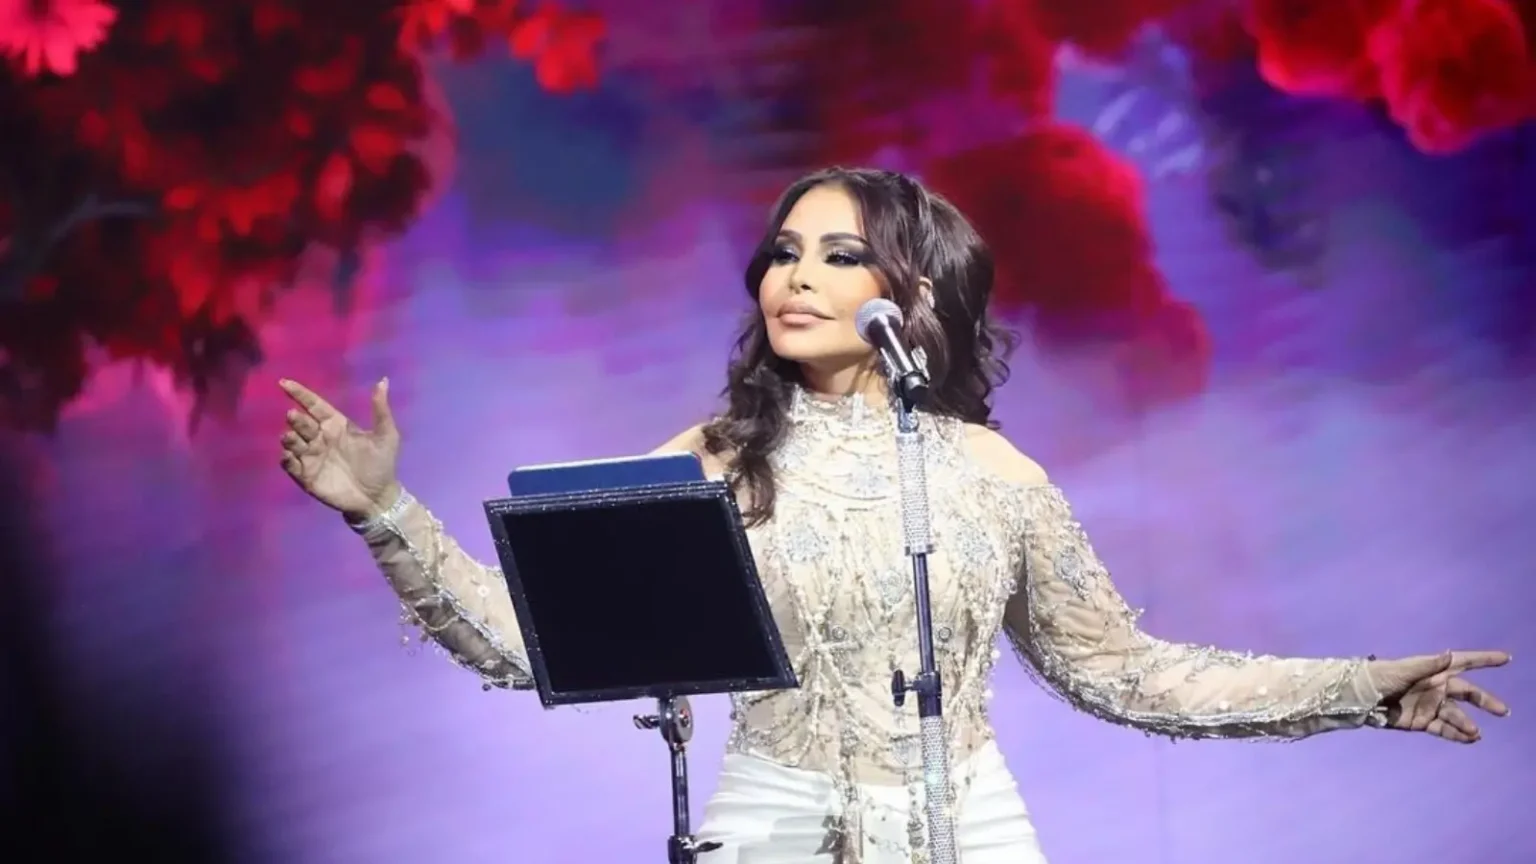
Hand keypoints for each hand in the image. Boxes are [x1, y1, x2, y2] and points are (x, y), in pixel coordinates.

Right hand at [278, 377, 401, 520]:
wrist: (377, 497)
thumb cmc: (381, 464)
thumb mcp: (386, 436)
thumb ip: (381, 410)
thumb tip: (383, 381)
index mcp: (337, 425)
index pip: (315, 406)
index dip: (300, 394)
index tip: (285, 383)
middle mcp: (321, 438)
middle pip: (302, 423)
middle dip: (296, 418)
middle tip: (293, 416)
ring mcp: (312, 456)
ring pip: (292, 442)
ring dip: (289, 438)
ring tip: (291, 437)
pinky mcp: (306, 476)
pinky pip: (290, 465)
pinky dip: (286, 459)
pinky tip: (289, 456)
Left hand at [1368, 651, 1510, 742]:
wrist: (1361, 697)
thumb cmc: (1381, 676)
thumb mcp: (1404, 669)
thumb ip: (1428, 665)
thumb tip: (1450, 655)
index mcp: (1434, 670)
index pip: (1464, 662)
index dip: (1484, 659)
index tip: (1506, 658)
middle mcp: (1437, 687)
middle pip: (1468, 693)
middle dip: (1485, 701)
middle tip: (1503, 711)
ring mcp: (1431, 705)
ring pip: (1456, 715)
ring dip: (1467, 723)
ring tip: (1475, 732)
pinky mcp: (1423, 722)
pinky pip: (1444, 729)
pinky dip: (1457, 735)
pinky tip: (1469, 739)